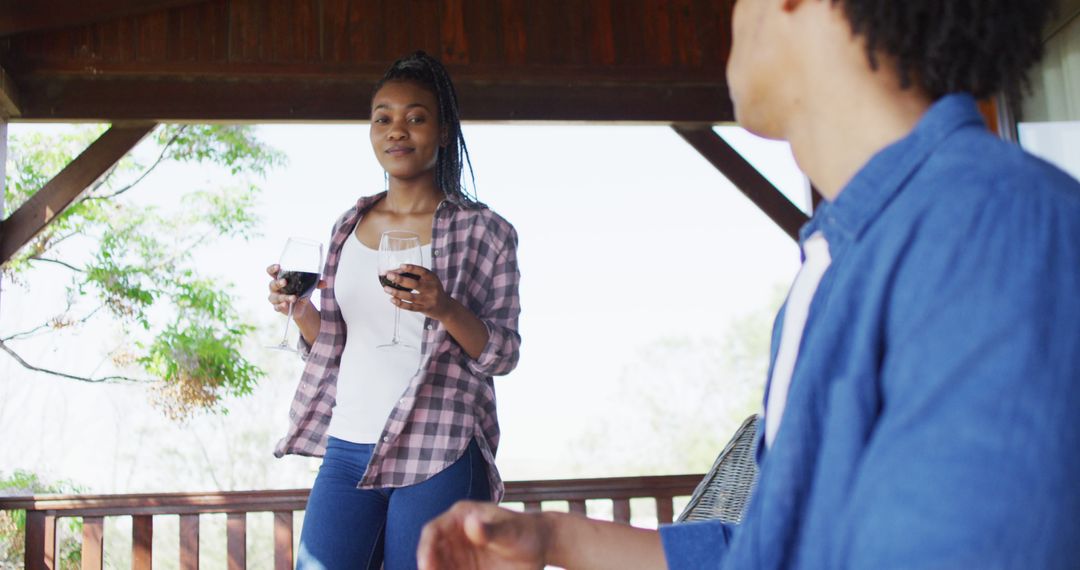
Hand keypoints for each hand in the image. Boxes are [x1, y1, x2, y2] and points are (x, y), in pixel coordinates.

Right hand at [266, 264, 324, 317]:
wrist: (302, 306)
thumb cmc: (301, 290)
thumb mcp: (309, 285)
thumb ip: (315, 283)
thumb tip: (325, 283)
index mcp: (280, 278)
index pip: (271, 271)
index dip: (272, 269)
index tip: (278, 267)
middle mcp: (275, 287)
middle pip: (272, 284)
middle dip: (278, 283)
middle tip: (285, 282)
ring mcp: (275, 297)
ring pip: (275, 297)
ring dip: (284, 297)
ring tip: (294, 298)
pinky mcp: (278, 307)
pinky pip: (276, 307)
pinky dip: (281, 306)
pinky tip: (286, 305)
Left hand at [383, 264, 450, 319]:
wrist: (445, 307)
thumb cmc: (433, 290)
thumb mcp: (430, 281)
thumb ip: (417, 276)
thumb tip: (396, 272)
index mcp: (433, 279)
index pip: (423, 272)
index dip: (412, 268)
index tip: (401, 266)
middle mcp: (432, 289)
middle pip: (415, 284)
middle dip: (400, 279)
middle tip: (389, 275)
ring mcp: (428, 300)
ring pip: (410, 296)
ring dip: (396, 292)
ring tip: (386, 288)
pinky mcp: (425, 309)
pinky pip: (410, 307)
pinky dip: (400, 303)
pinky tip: (392, 299)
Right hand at [418, 501, 548, 569]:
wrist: (540, 547)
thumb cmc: (526, 533)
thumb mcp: (511, 533)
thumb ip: (491, 530)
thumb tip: (470, 522)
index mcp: (462, 516)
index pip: (433, 531)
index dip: (426, 549)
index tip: (426, 566)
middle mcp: (455, 534)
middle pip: (431, 553)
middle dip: (429, 567)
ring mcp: (458, 554)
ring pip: (439, 567)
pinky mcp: (465, 569)